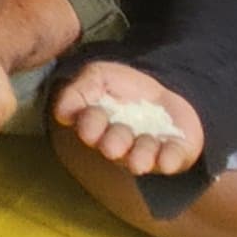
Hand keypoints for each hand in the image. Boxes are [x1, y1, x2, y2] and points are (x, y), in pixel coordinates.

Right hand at [51, 62, 204, 176]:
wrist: (167, 92)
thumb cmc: (126, 87)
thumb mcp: (99, 75)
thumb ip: (81, 88)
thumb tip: (62, 113)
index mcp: (98, 126)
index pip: (89, 128)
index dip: (90, 124)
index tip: (93, 118)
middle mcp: (120, 144)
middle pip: (114, 146)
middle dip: (114, 143)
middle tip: (114, 145)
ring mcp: (147, 151)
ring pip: (141, 157)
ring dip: (140, 154)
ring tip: (142, 154)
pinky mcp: (174, 154)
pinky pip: (171, 160)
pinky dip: (169, 160)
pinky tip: (166, 160)